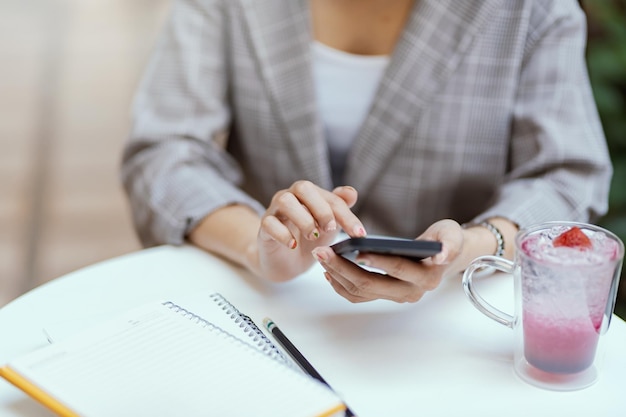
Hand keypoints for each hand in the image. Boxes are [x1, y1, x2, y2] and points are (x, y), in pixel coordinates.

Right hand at [250, 181, 366, 281]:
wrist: (286, 262)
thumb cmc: (309, 240)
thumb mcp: (329, 227)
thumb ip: (340, 209)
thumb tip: (351, 192)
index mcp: (310, 196)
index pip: (331, 198)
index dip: (347, 215)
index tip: (359, 234)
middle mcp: (291, 197)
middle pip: (303, 187)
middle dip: (321, 208)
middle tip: (330, 229)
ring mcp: (275, 211)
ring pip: (284, 200)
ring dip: (303, 219)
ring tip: (313, 236)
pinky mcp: (264, 227)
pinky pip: (269, 223)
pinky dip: (283, 234)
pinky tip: (293, 245)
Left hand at [311, 219, 464, 302]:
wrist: (442, 254)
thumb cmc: (445, 240)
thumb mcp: (452, 234)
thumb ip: (449, 243)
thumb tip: (441, 255)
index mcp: (426, 277)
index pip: (397, 269)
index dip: (376, 261)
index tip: (355, 251)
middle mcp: (410, 292)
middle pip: (370, 284)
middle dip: (343, 268)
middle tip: (323, 252)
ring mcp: (396, 297)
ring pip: (360, 292)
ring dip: (337, 275)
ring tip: (321, 257)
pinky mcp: (385, 296)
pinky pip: (358, 296)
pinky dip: (341, 285)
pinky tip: (328, 271)